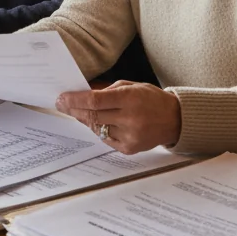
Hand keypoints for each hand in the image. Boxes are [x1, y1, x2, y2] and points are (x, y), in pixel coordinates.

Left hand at [55, 81, 181, 153]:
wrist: (175, 120)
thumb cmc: (151, 99)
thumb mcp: (131, 86)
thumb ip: (108, 91)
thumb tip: (83, 94)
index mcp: (130, 99)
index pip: (95, 100)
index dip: (75, 100)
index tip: (62, 97)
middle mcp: (130, 119)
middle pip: (93, 116)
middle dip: (73, 109)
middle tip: (61, 104)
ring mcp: (130, 136)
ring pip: (97, 128)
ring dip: (85, 119)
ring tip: (78, 111)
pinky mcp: (129, 148)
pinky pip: (106, 139)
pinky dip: (98, 129)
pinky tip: (96, 122)